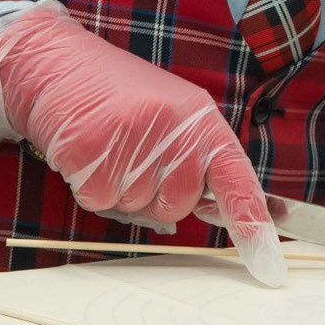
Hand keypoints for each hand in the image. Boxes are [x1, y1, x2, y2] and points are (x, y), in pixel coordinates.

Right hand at [0, 2, 284, 285]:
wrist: (56, 63)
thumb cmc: (116, 95)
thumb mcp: (170, 114)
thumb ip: (193, 160)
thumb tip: (207, 215)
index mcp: (199, 118)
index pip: (235, 176)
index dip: (252, 221)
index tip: (268, 260)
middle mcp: (172, 127)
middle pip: (178, 206)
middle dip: (155, 196)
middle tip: (133, 156)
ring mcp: (132, 138)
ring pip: (136, 208)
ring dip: (119, 189)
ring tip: (108, 146)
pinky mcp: (91, 151)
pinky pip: (100, 201)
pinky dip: (90, 187)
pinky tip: (87, 152)